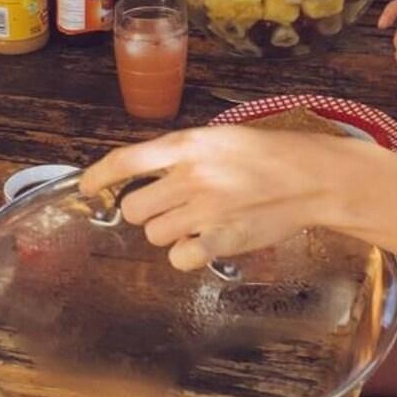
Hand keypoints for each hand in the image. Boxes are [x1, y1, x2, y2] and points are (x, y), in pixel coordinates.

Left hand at [79, 126, 353, 271]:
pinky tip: (204, 241)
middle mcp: (189, 177)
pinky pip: (179, 257)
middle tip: (169, 206)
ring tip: (195, 220)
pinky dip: (187, 254)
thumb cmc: (267, 155)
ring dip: (168, 231)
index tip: (86, 187)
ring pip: (153, 234)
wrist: (310, 178)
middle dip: (146, 209)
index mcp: (187, 145)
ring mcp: (203, 211)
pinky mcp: (221, 240)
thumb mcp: (219, 138)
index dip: (98, 176)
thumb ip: (181, 154)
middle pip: (133, 208)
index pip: (125, 161)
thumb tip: (145, 172)